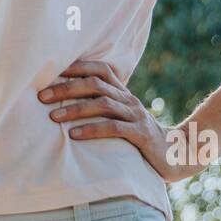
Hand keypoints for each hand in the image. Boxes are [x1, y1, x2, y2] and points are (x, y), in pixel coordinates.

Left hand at [38, 60, 202, 182]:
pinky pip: (114, 128)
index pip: (99, 69)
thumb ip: (102, 109)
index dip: (76, 66)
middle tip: (41, 96)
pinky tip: (74, 135)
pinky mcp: (141, 134)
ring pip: (102, 104)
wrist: (179, 154)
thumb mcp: (121, 118)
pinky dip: (92, 130)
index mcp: (123, 92)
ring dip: (75, 109)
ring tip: (53, 116)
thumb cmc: (140, 137)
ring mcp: (136, 115)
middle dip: (66, 88)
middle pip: (95, 84)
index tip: (49, 70)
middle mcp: (128, 99)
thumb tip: (65, 104)